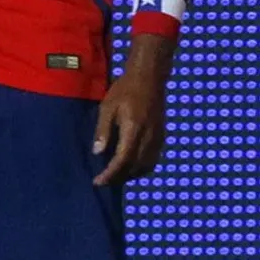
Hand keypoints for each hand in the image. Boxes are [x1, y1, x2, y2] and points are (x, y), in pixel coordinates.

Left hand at [92, 70, 166, 186]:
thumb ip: (103, 130)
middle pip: (134, 167)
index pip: (122, 160)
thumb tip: (97, 152)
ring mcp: (158, 138)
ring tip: (116, 177)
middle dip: (119, 178)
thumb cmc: (125, 90)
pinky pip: (153, 160)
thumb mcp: (107, 107)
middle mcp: (148, 137)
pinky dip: (142, 168)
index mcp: (133, 129)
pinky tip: (131, 168)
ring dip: (131, 175)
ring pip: (146, 166)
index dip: (110, 174)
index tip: (98, 182)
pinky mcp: (162, 137)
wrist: (150, 78)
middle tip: (104, 182)